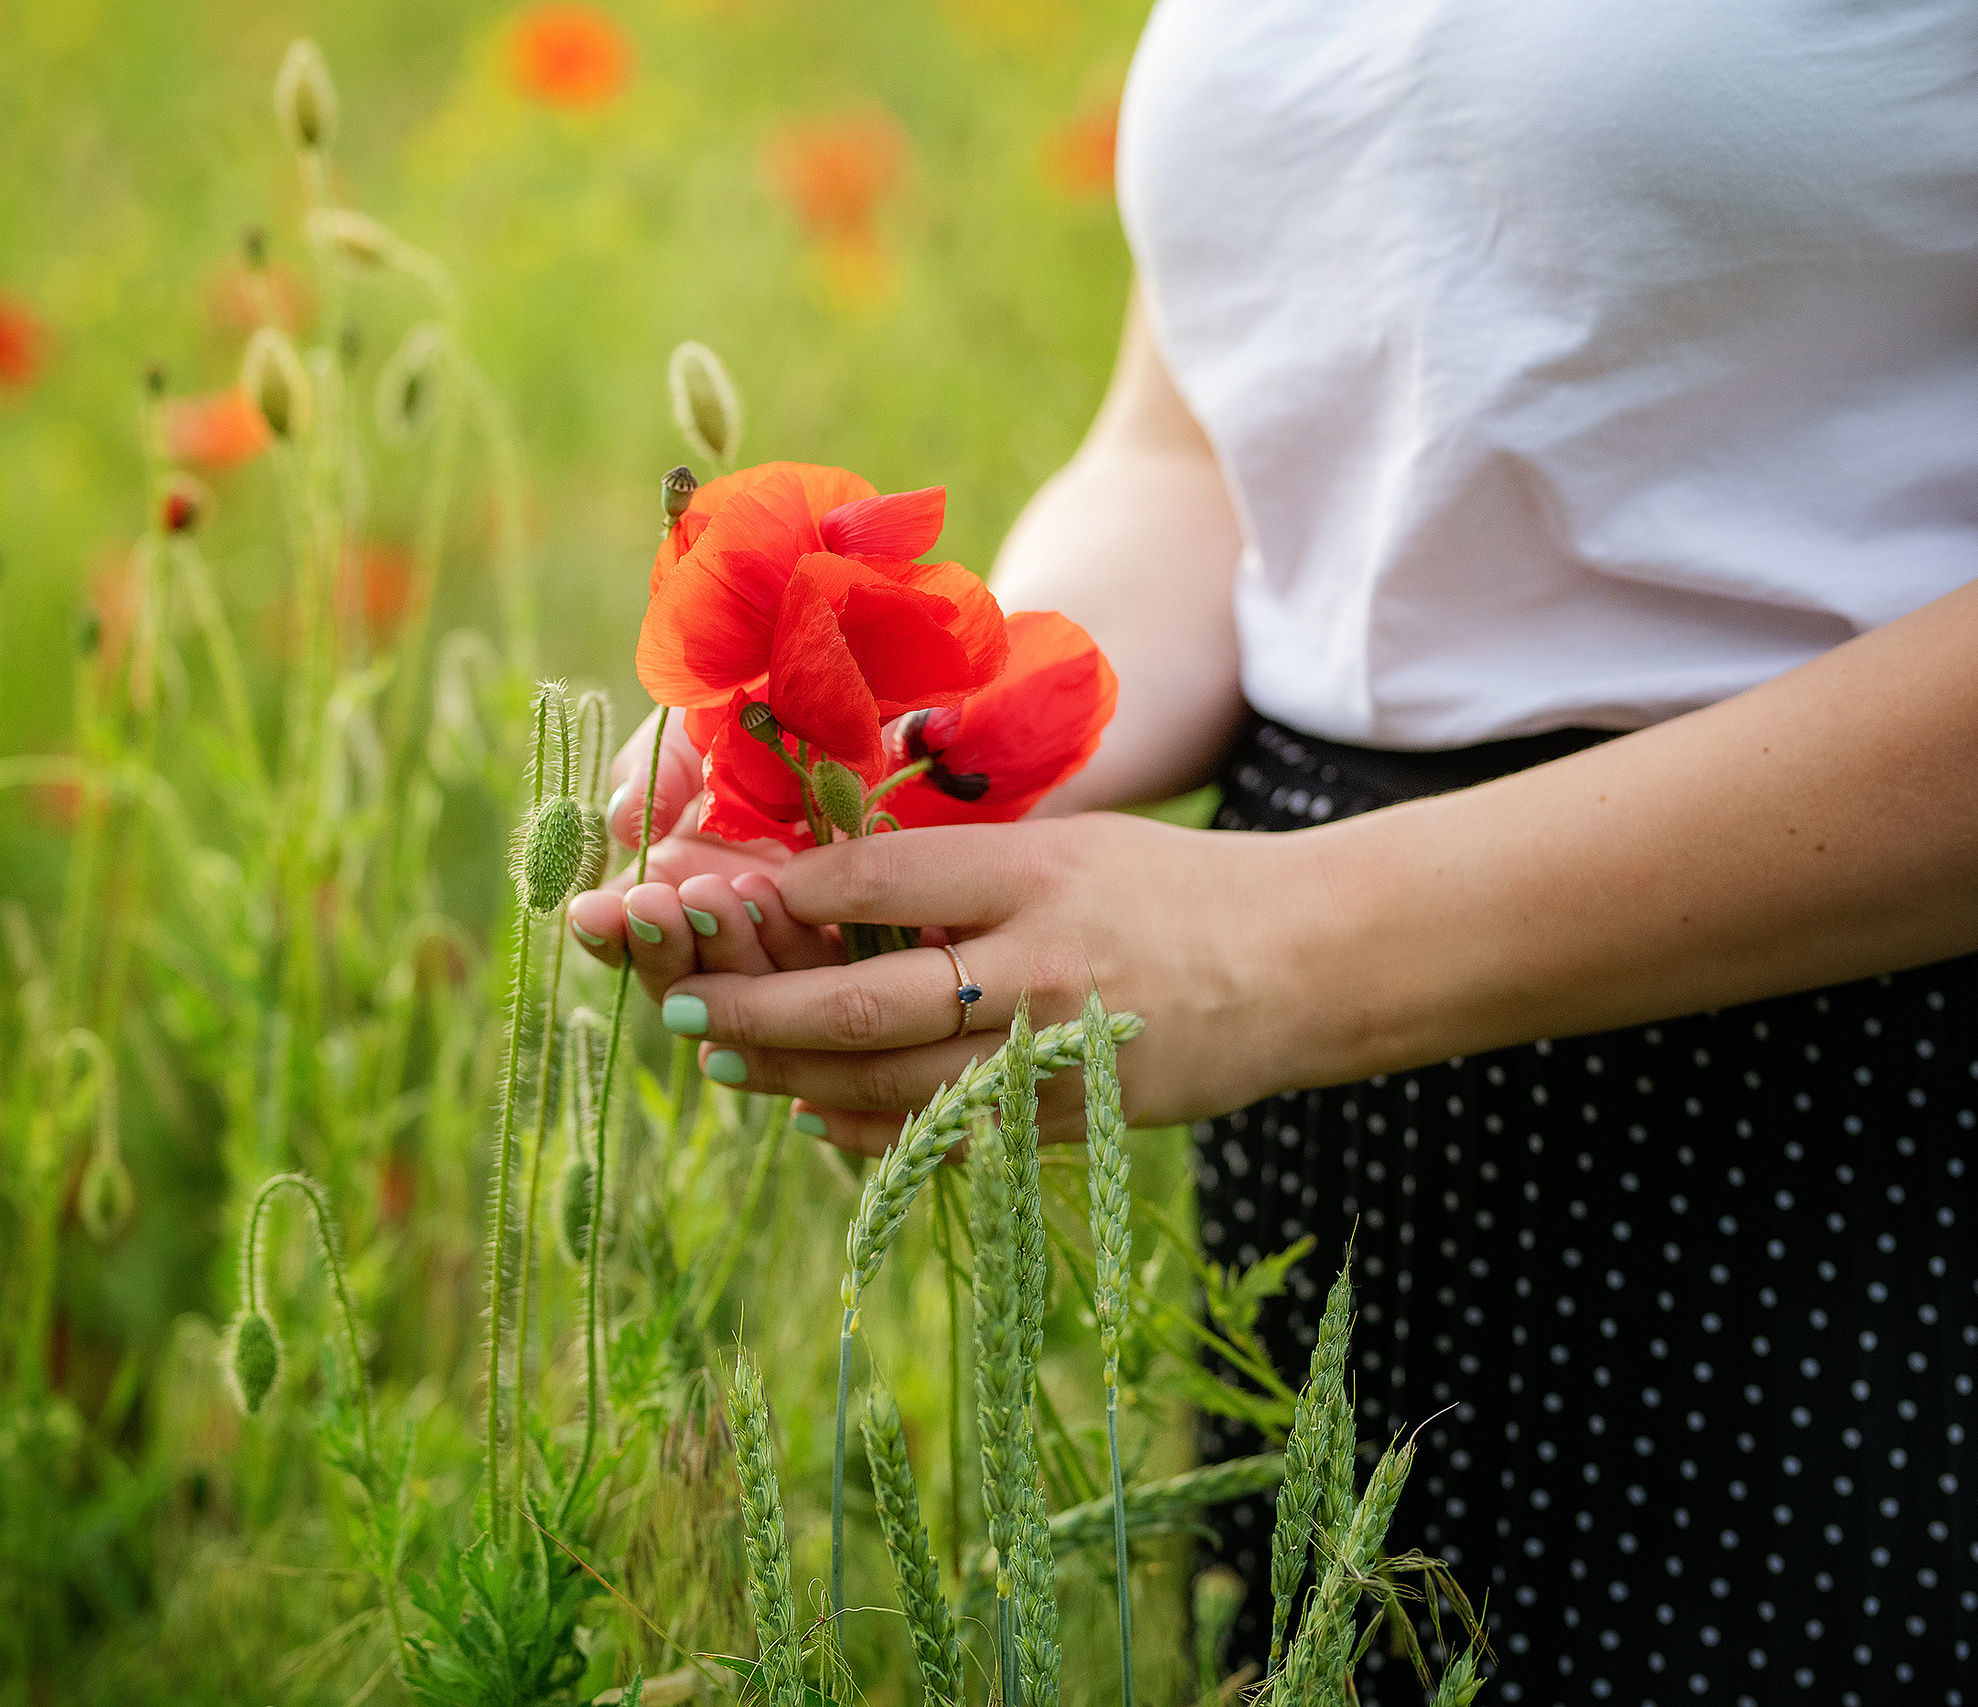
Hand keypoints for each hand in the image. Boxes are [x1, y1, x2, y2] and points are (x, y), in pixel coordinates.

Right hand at [566, 706, 844, 999]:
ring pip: (741, 986)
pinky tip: (771, 896)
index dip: (603, 930)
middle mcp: (721, 921)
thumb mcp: (694, 733)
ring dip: (719, 947)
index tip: (591, 913)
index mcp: (668, 879)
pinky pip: (814, 971)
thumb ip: (652, 773)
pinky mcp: (849, 939)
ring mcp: (784, 936)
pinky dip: (786, 944)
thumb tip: (622, 826)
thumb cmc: (762, 709)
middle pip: (676, 974)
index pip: (622, 930)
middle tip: (653, 904)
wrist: (856, 699)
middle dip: (659, 944)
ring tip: (712, 893)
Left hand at [638, 813, 1309, 1154]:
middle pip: (861, 1002)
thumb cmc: (1172, 889)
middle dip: (751, 1010)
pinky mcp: (1066, 1121)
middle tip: (675, 1006)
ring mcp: (1052, 1058)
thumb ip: (960, 868)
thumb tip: (826, 889)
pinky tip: (811, 1110)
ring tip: (720, 1061)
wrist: (1302, 967)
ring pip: (887, 1084)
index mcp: (1035, 875)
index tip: (724, 898)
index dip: (785, 895)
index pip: (877, 878)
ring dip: (789, 1078)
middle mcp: (1038, 970)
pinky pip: (940, 1131)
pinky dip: (865, 1125)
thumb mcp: (1069, 844)